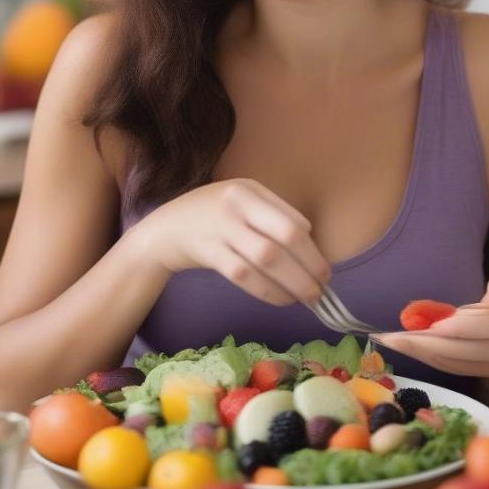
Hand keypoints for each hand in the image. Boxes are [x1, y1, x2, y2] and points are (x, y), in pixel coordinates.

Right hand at [138, 178, 330, 305]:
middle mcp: (236, 206)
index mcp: (248, 189)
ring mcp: (220, 228)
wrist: (165, 228)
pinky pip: (245, 276)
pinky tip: (282, 299)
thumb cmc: (213, 214)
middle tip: (323, 286)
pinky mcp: (208, 252)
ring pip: (267, 260)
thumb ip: (272, 213)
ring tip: (308, 297)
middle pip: (284, 238)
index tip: (323, 266)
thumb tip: (310, 242)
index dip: (312, 247)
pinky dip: (268, 291)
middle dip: (310, 265)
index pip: (291, 219)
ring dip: (293, 283)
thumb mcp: (241, 200)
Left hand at [372, 277, 488, 378]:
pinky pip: (454, 368)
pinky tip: (412, 349)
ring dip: (419, 354)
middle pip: (453, 350)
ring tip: (390, 344)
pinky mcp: (486, 377)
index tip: (413, 325)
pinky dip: (431, 359)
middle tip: (386, 338)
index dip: (440, 328)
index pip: (469, 328)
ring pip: (450, 362)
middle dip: (417, 345)